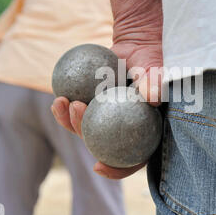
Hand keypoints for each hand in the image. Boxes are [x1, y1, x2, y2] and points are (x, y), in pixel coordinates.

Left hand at [52, 0, 162, 179]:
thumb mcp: (157, 69)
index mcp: (144, 133)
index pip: (135, 160)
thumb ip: (156, 82)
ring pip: (86, 130)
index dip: (118, 170)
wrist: (138, 44)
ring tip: (62, 103)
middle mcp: (123, 130)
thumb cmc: (152, 59)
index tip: (97, 166)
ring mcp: (106, 119)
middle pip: (102, 146)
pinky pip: (78, 111)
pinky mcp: (93, 105)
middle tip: (78, 111)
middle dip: (84, 135)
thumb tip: (152, 98)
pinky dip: (67, 107)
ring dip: (70, 121)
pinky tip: (58, 98)